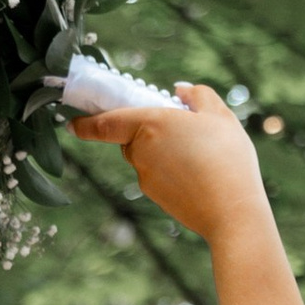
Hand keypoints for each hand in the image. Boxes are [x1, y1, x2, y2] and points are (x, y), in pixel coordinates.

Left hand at [73, 80, 268, 241]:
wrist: (233, 214)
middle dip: (146, 133)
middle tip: (181, 132)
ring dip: (162, 153)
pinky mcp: (156, 198)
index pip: (106, 122)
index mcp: (150, 123)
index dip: (86, 123)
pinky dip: (171, 173)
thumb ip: (198, 95)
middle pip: (130, 138)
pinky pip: (157, 178)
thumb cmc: (228, 160)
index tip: (71, 123)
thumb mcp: (219, 116)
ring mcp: (145, 178)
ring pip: (145, 158)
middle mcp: (140, 151)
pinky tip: (200, 175)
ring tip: (200, 156)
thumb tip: (180, 90)